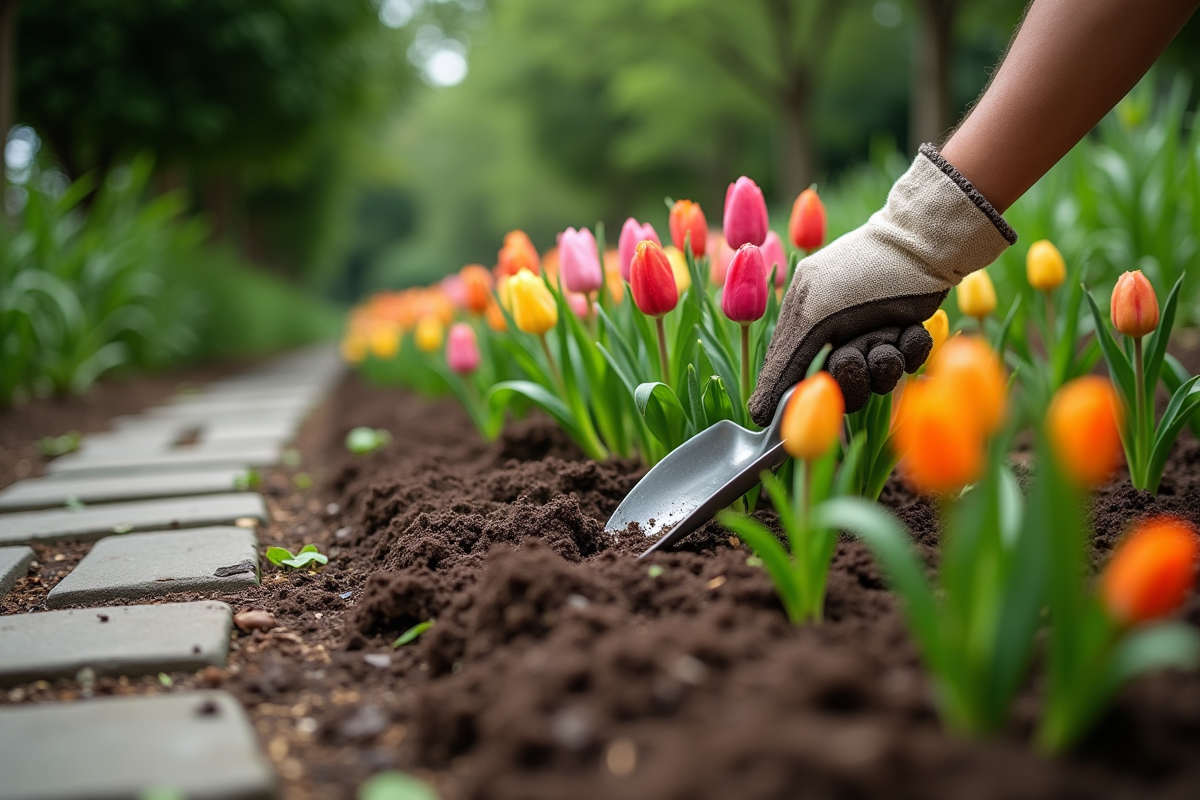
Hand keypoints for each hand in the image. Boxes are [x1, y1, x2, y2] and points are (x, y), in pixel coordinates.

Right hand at [748, 145, 1016, 424]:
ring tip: (891, 332)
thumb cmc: (860, 275)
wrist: (921, 245)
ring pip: (877, 382)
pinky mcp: (904, 335)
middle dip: (855, 375)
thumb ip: (784, 367)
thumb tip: (756, 415)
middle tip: (860, 350)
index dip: (809, 391)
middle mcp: (835, 335)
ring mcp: (871, 336)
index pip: (795, 378)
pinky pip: (907, 365)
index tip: (822, 389)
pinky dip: (911, 349)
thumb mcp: (811, 318)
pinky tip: (910, 327)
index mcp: (803, 326)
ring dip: (886, 362)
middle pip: (842, 390)